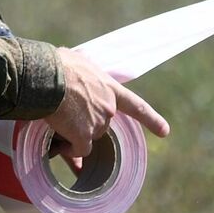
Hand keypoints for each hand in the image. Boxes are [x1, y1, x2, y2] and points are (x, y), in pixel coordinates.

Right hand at [45, 48, 168, 171]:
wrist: (48, 77)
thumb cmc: (58, 65)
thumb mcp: (79, 62)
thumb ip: (85, 74)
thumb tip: (77, 72)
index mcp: (110, 88)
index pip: (136, 106)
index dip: (151, 119)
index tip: (164, 131)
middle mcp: (109, 107)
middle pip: (101, 124)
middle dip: (87, 123)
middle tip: (68, 115)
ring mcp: (98, 123)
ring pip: (87, 136)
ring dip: (76, 133)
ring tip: (58, 120)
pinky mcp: (83, 136)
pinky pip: (79, 149)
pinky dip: (71, 149)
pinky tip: (60, 142)